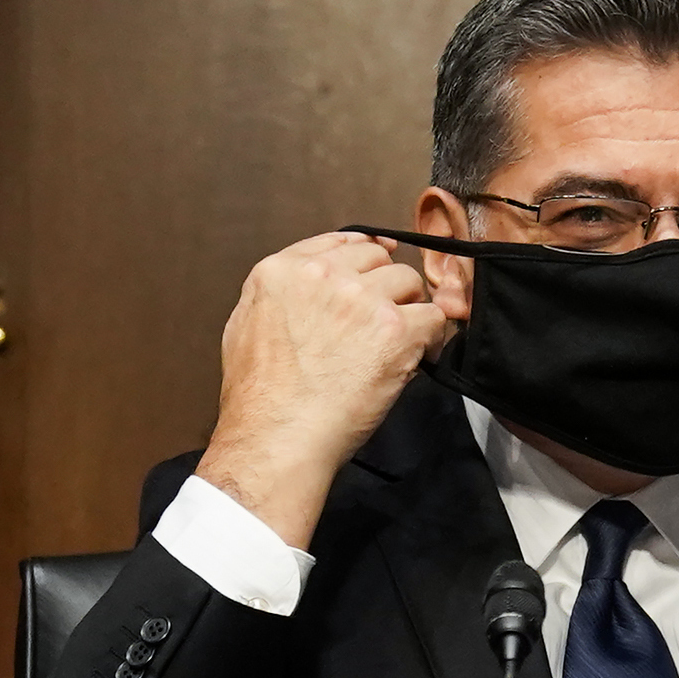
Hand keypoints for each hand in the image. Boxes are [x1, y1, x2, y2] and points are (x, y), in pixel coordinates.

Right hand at [196, 233, 447, 546]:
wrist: (278, 436)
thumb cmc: (260, 399)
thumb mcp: (244, 327)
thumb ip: (278, 297)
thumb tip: (307, 291)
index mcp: (281, 271)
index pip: (339, 241)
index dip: (365, 254)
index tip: (378, 266)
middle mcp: (323, 275)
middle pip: (379, 260)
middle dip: (386, 288)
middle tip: (383, 324)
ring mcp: (361, 299)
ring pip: (410, 282)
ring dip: (409, 310)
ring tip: (398, 345)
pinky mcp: (394, 329)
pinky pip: (434, 317)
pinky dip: (432, 337)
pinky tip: (419, 357)